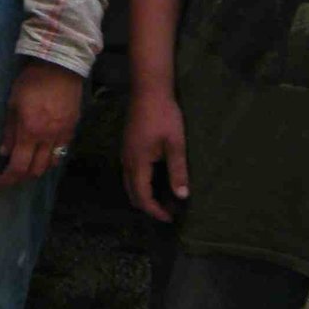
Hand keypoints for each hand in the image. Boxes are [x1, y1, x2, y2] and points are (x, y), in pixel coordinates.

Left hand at [0, 61, 83, 188]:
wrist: (60, 67)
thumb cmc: (31, 82)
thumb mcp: (12, 103)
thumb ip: (9, 130)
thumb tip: (3, 152)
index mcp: (30, 131)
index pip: (18, 166)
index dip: (8, 179)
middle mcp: (47, 138)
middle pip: (35, 170)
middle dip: (22, 176)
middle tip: (12, 173)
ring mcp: (62, 135)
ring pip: (50, 165)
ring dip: (37, 169)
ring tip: (27, 164)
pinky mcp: (72, 129)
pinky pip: (61, 152)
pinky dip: (50, 158)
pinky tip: (43, 153)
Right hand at [123, 85, 188, 220]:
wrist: (149, 90)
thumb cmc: (165, 116)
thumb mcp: (175, 144)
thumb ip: (178, 171)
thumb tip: (182, 196)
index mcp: (138, 163)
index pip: (142, 197)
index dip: (155, 211)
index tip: (170, 218)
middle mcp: (127, 161)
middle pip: (132, 193)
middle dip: (149, 205)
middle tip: (169, 210)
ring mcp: (125, 153)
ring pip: (130, 183)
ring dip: (145, 194)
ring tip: (165, 197)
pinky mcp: (128, 146)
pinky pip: (131, 173)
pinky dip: (142, 183)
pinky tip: (157, 178)